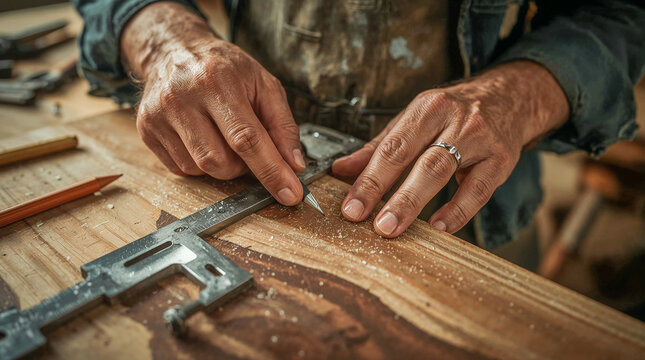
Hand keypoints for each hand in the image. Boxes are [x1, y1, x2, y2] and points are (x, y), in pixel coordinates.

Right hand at [121, 2, 304, 204]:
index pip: (247, 139)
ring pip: (200, 169)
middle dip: (243, 167)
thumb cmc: (226, 69)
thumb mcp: (264, 84)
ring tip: (222, 136)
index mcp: (217, 81)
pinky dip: (200, 163)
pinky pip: (181, 169)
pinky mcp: (146, 130)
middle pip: (220, 162)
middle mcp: (182, 98)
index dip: (271, 171)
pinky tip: (202, 138)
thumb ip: (283, 125)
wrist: (175, 51)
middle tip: (247, 146)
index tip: (290, 195)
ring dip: (222, 165)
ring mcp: (159, 116)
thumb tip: (293, 165)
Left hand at [332, 61, 569, 236]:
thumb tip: (339, 170)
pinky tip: (440, 226)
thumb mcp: (414, 120)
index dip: (368, 179)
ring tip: (395, 227)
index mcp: (426, 108)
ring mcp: (479, 138)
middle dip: (390, 193)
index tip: (351, 207)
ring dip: (415, 202)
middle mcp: (453, 119)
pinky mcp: (502, 159)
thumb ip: (378, 147)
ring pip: (443, 171)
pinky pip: (479, 189)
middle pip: (416, 159)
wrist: (510, 97)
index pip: (391, 147)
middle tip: (370, 222)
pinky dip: (459, 210)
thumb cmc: (453, 113)